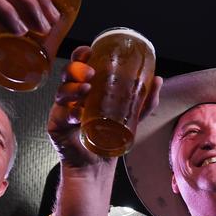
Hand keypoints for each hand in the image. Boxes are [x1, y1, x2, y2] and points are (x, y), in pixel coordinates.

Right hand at [47, 46, 162, 169]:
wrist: (96, 164)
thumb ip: (145, 99)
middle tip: (91, 73)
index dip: (81, 55)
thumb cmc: (109, 136)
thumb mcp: (131, 116)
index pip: (80, 64)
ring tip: (87, 90)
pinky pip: (60, 114)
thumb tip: (158, 79)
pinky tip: (78, 115)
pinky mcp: (56, 125)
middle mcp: (72, 95)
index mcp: (87, 87)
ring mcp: (62, 109)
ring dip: (73, 88)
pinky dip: (70, 113)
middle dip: (76, 68)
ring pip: (62, 91)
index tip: (89, 51)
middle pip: (68, 74)